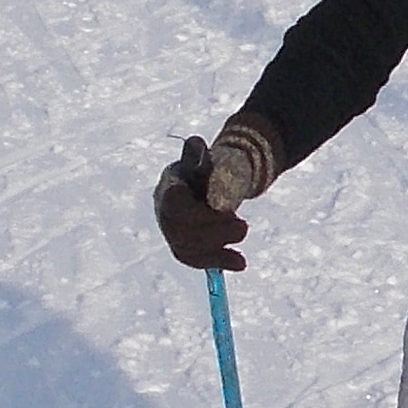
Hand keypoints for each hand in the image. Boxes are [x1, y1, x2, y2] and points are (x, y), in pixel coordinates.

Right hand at [154, 119, 275, 271]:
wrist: (204, 185)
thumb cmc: (203, 170)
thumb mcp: (202, 159)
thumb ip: (197, 154)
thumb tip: (197, 143)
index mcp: (169, 189)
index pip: (176, 208)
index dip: (202, 216)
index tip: (230, 213)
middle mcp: (164, 214)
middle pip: (182, 233)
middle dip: (215, 234)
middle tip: (243, 226)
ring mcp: (171, 233)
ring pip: (187, 251)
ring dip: (217, 251)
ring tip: (242, 240)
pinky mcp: (182, 248)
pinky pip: (196, 260)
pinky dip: (218, 263)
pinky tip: (240, 264)